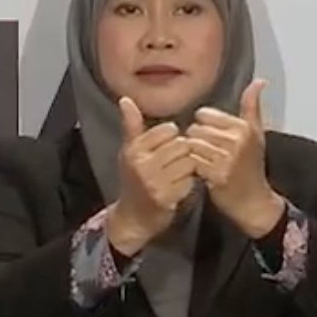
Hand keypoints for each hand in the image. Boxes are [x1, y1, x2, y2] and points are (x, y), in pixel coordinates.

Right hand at [107, 96, 197, 255]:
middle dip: (183, 153)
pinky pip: (191, 180)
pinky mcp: (166, 198)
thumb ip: (131, 126)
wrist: (133, 217)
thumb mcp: (129, 152)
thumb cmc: (134, 179)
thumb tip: (126, 99)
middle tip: (177, 162)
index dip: (173, 137)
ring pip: (188, 162)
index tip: (168, 147)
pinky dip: (190, 183)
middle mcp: (141, 164)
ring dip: (189, 167)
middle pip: (181, 145)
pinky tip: (180, 186)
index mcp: (133, 150)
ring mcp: (154, 182)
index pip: (168, 130)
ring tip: (180, 173)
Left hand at [186, 79, 283, 237]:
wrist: (254, 201)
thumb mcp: (255, 134)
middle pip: (194, 130)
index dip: (202, 127)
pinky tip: (200, 173)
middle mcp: (237, 140)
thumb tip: (260, 81)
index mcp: (244, 127)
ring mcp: (227, 158)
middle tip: (204, 154)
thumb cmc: (251, 165)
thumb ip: (252, 106)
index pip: (204, 115)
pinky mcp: (217, 175)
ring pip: (191, 145)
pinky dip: (191, 168)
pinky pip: (191, 162)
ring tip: (202, 162)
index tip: (210, 140)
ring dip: (191, 155)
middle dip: (195, 142)